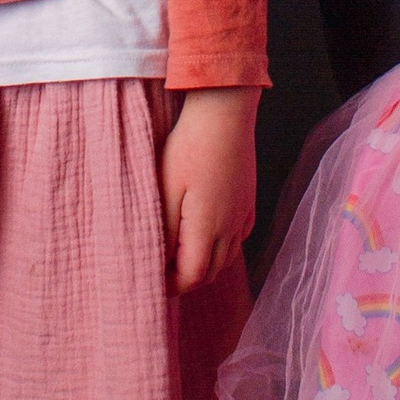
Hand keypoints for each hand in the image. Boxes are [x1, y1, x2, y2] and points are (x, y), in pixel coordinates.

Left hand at [160, 87, 260, 295]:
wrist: (225, 113)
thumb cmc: (189, 147)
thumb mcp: (167, 190)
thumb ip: (165, 231)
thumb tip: (160, 262)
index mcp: (208, 228)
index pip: (192, 277)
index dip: (171, 286)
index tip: (151, 280)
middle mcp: (231, 227)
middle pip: (211, 273)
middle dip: (186, 281)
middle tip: (161, 273)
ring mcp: (243, 213)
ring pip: (227, 258)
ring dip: (204, 266)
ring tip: (179, 256)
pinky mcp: (248, 200)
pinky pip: (239, 237)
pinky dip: (223, 248)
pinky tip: (208, 235)